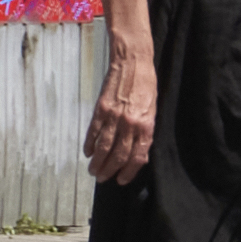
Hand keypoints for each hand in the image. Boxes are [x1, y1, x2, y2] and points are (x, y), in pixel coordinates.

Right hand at [86, 40, 159, 185]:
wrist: (133, 61)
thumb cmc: (146, 85)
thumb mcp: (152, 109)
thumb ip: (145, 131)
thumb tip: (138, 153)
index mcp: (146, 125)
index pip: (137, 157)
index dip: (128, 172)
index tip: (121, 180)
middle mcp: (130, 124)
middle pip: (118, 156)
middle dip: (110, 171)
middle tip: (103, 179)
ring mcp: (114, 117)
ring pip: (104, 147)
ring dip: (98, 162)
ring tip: (93, 171)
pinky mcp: (101, 109)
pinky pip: (94, 132)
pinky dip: (89, 144)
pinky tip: (87, 152)